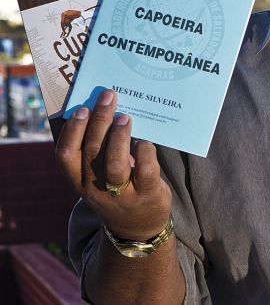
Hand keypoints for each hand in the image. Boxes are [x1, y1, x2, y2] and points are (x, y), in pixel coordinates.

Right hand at [56, 89, 171, 239]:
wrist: (139, 228)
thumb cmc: (118, 190)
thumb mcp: (99, 177)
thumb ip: (97, 152)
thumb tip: (104, 111)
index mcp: (79, 181)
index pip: (66, 156)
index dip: (72, 131)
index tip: (81, 109)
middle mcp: (96, 189)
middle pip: (91, 151)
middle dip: (99, 121)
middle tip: (109, 98)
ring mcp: (122, 194)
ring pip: (114, 163)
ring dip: (119, 136)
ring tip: (125, 117)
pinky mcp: (146, 194)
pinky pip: (145, 171)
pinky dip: (145, 152)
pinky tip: (145, 141)